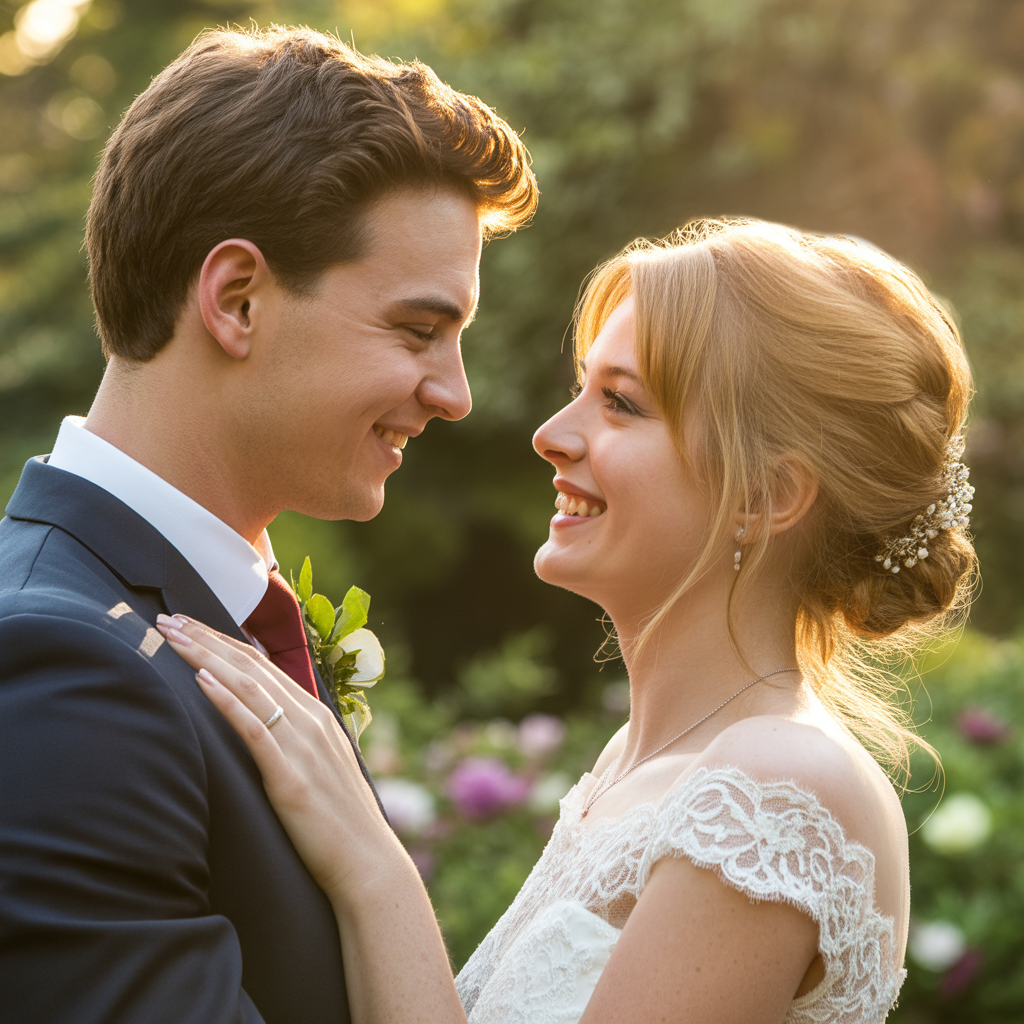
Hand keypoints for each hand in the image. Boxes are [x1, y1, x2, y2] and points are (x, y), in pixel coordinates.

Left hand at [154, 614, 401, 902]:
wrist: (368, 863)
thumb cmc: (342, 823)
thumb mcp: (320, 769)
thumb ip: (296, 743)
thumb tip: (265, 729)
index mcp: (317, 716)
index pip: (263, 666)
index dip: (223, 641)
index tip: (190, 624)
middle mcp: (310, 720)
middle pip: (250, 667)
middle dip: (205, 638)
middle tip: (168, 617)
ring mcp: (302, 745)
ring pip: (248, 687)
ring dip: (206, 657)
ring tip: (171, 636)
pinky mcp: (290, 775)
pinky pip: (254, 728)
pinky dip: (227, 701)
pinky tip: (202, 681)